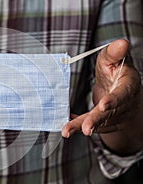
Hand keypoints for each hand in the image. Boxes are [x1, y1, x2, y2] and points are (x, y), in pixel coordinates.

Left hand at [62, 39, 142, 154]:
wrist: (123, 94)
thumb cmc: (116, 73)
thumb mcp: (114, 61)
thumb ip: (114, 53)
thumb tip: (122, 42)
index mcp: (127, 87)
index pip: (122, 94)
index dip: (113, 100)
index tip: (103, 105)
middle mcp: (121, 104)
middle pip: (108, 113)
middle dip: (96, 120)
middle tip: (86, 128)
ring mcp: (113, 116)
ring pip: (97, 123)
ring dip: (81, 126)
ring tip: (67, 131)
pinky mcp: (103, 123)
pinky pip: (88, 125)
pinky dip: (76, 125)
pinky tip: (66, 126)